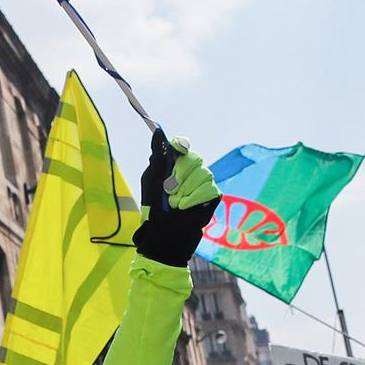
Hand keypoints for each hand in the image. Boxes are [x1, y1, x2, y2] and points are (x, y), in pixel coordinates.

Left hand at [132, 132, 221, 267]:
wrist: (164, 233)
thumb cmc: (154, 207)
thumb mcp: (151, 180)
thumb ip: (157, 156)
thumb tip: (157, 131)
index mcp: (175, 165)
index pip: (182, 147)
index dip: (180, 147)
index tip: (177, 151)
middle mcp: (191, 171)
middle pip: (194, 159)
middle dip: (180, 175)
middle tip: (169, 189)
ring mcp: (204, 183)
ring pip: (203, 174)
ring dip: (185, 191)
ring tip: (176, 203)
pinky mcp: (213, 196)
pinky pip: (210, 189)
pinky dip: (195, 198)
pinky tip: (185, 207)